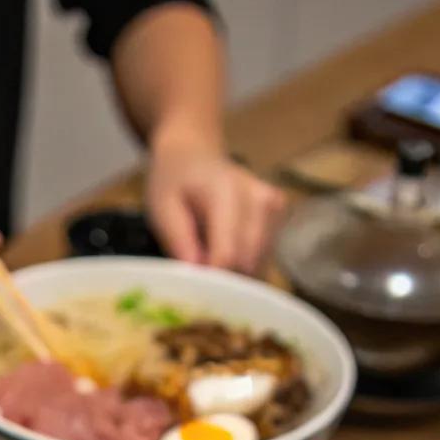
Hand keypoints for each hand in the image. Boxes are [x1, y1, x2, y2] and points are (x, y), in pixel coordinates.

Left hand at [146, 130, 285, 274]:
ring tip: (209, 254)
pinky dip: (244, 263)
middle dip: (223, 278)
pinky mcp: (278, 213)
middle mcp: (259, 198)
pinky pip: (264, 256)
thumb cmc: (173, 181)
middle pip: (248, 262)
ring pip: (259, 263)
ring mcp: (273, 205)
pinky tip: (224, 248)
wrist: (192, 153)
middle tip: (199, 275)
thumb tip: (197, 275)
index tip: (194, 286)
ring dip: (235, 272)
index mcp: (226, 193)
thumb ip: (178, 240)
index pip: (228, 253)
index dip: (211, 278)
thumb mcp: (161, 208)